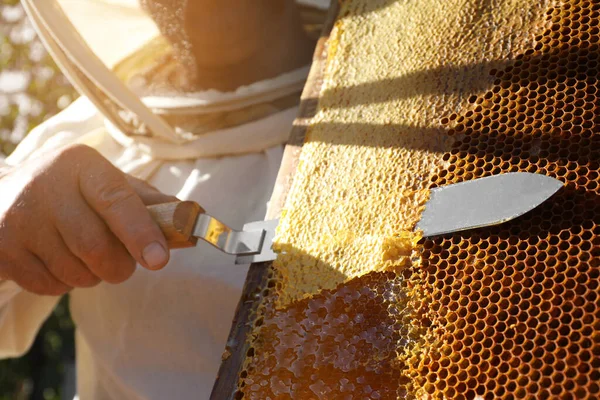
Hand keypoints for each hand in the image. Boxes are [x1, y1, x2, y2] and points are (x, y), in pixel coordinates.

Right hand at [0, 144, 176, 295]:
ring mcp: (17, 219)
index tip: (159, 260)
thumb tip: (191, 216)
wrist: (2, 198)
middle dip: (119, 265)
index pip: (116, 200)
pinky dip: (65, 284)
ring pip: (76, 272)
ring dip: (92, 275)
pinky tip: (57, 260)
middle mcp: (45, 186)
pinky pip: (51, 286)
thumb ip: (146, 201)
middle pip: (96, 246)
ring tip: (84, 255)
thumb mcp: (105, 184)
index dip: (141, 233)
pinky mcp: (1, 249)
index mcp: (80, 165)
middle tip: (122, 262)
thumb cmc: (71, 192)